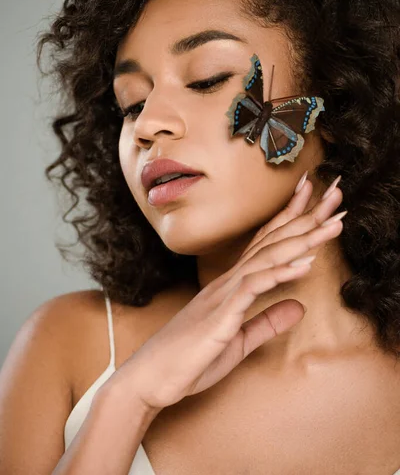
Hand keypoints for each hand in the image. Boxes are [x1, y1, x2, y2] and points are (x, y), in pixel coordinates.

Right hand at [108, 174, 344, 412]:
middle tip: (336, 194)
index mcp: (232, 287)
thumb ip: (267, 322)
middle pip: (272, 242)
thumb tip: (299, 306)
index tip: (314, 199)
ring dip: (302, 239)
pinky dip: (280, 273)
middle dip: (305, 217)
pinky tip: (304, 262)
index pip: (266, 245)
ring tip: (331, 223)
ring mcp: (223, 295)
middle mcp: (228, 282)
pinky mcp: (220, 315)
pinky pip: (253, 288)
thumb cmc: (188, 360)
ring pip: (267, 258)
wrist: (150, 378)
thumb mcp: (239, 342)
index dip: (291, 220)